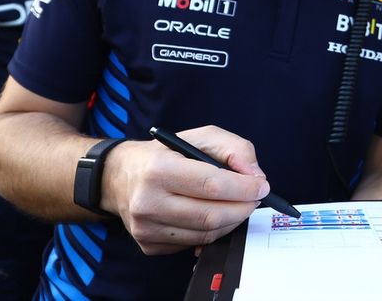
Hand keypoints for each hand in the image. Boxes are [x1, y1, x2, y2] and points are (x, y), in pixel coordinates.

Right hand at [101, 125, 269, 255]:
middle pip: (211, 216)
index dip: (244, 188)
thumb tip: (256, 176)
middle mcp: (147, 201)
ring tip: (236, 204)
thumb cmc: (166, 154)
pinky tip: (212, 214)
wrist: (119, 177)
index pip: (211, 185)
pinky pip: (193, 244)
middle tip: (254, 198)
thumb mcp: (201, 136)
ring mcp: (146, 228)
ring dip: (231, 221)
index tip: (262, 186)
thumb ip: (235, 149)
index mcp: (159, 168)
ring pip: (206, 235)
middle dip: (243, 208)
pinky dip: (212, 232)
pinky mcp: (148, 245)